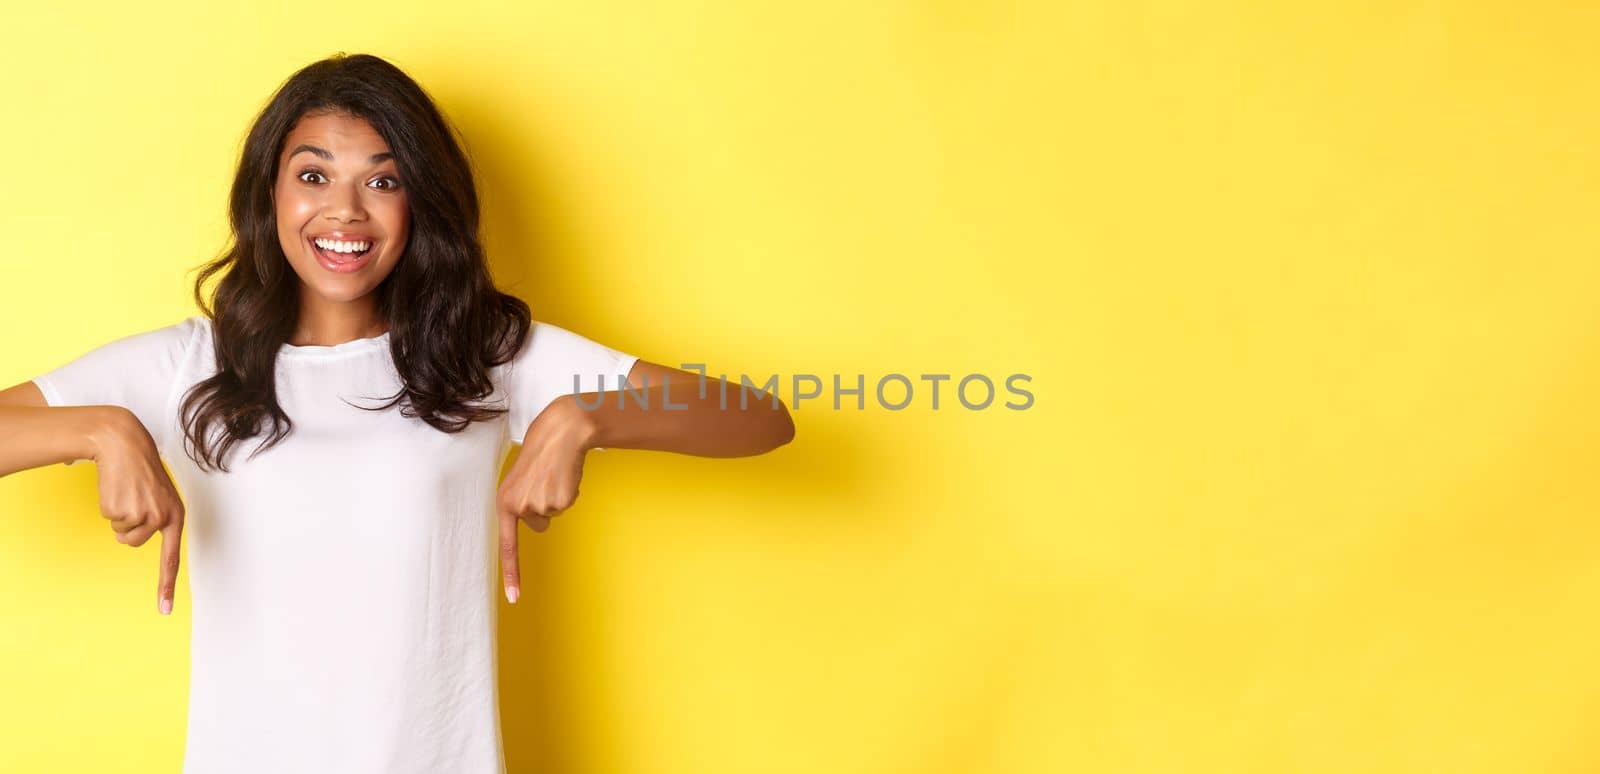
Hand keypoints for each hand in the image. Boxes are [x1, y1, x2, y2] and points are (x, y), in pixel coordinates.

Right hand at [89, 409, 184, 615]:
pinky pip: (109, 519)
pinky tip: (117, 488)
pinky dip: (108, 506)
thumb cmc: (141, 471)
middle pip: (134, 543)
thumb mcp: (159, 495)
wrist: (125, 444)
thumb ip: (156, 518)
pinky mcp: (123, 509)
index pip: (171, 558)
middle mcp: (162, 518)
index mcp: (175, 516)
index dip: (166, 585)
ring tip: (126, 493)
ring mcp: (143, 515)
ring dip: (118, 516)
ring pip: (121, 534)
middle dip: (127, 525)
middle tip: (132, 500)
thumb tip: (135, 538)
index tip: (164, 610)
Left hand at [496, 396, 597, 604]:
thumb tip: (538, 525)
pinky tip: (564, 474)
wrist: (560, 432)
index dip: (512, 573)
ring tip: (553, 473)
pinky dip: (569, 491)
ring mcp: (540, 506)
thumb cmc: (540, 451)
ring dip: (557, 496)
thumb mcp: (520, 479)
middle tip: (545, 480)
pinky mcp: (559, 502)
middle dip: (545, 507)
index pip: (507, 546)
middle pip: (539, 525)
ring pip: (554, 514)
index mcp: (504, 502)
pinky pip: (567, 505)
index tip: (514, 598)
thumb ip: (521, 503)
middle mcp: (519, 507)